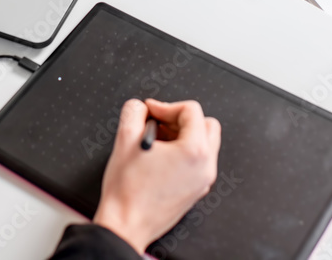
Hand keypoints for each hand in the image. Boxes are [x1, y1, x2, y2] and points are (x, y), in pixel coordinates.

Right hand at [92, 99, 220, 254]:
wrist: (126, 224)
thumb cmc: (128, 190)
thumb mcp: (125, 139)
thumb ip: (134, 112)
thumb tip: (140, 107)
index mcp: (194, 151)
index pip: (191, 110)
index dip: (166, 106)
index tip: (151, 111)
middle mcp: (205, 166)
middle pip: (206, 124)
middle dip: (180, 119)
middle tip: (158, 123)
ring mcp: (203, 180)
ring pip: (204, 143)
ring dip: (182, 135)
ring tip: (157, 141)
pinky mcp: (196, 190)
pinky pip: (198, 161)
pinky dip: (183, 152)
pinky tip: (159, 158)